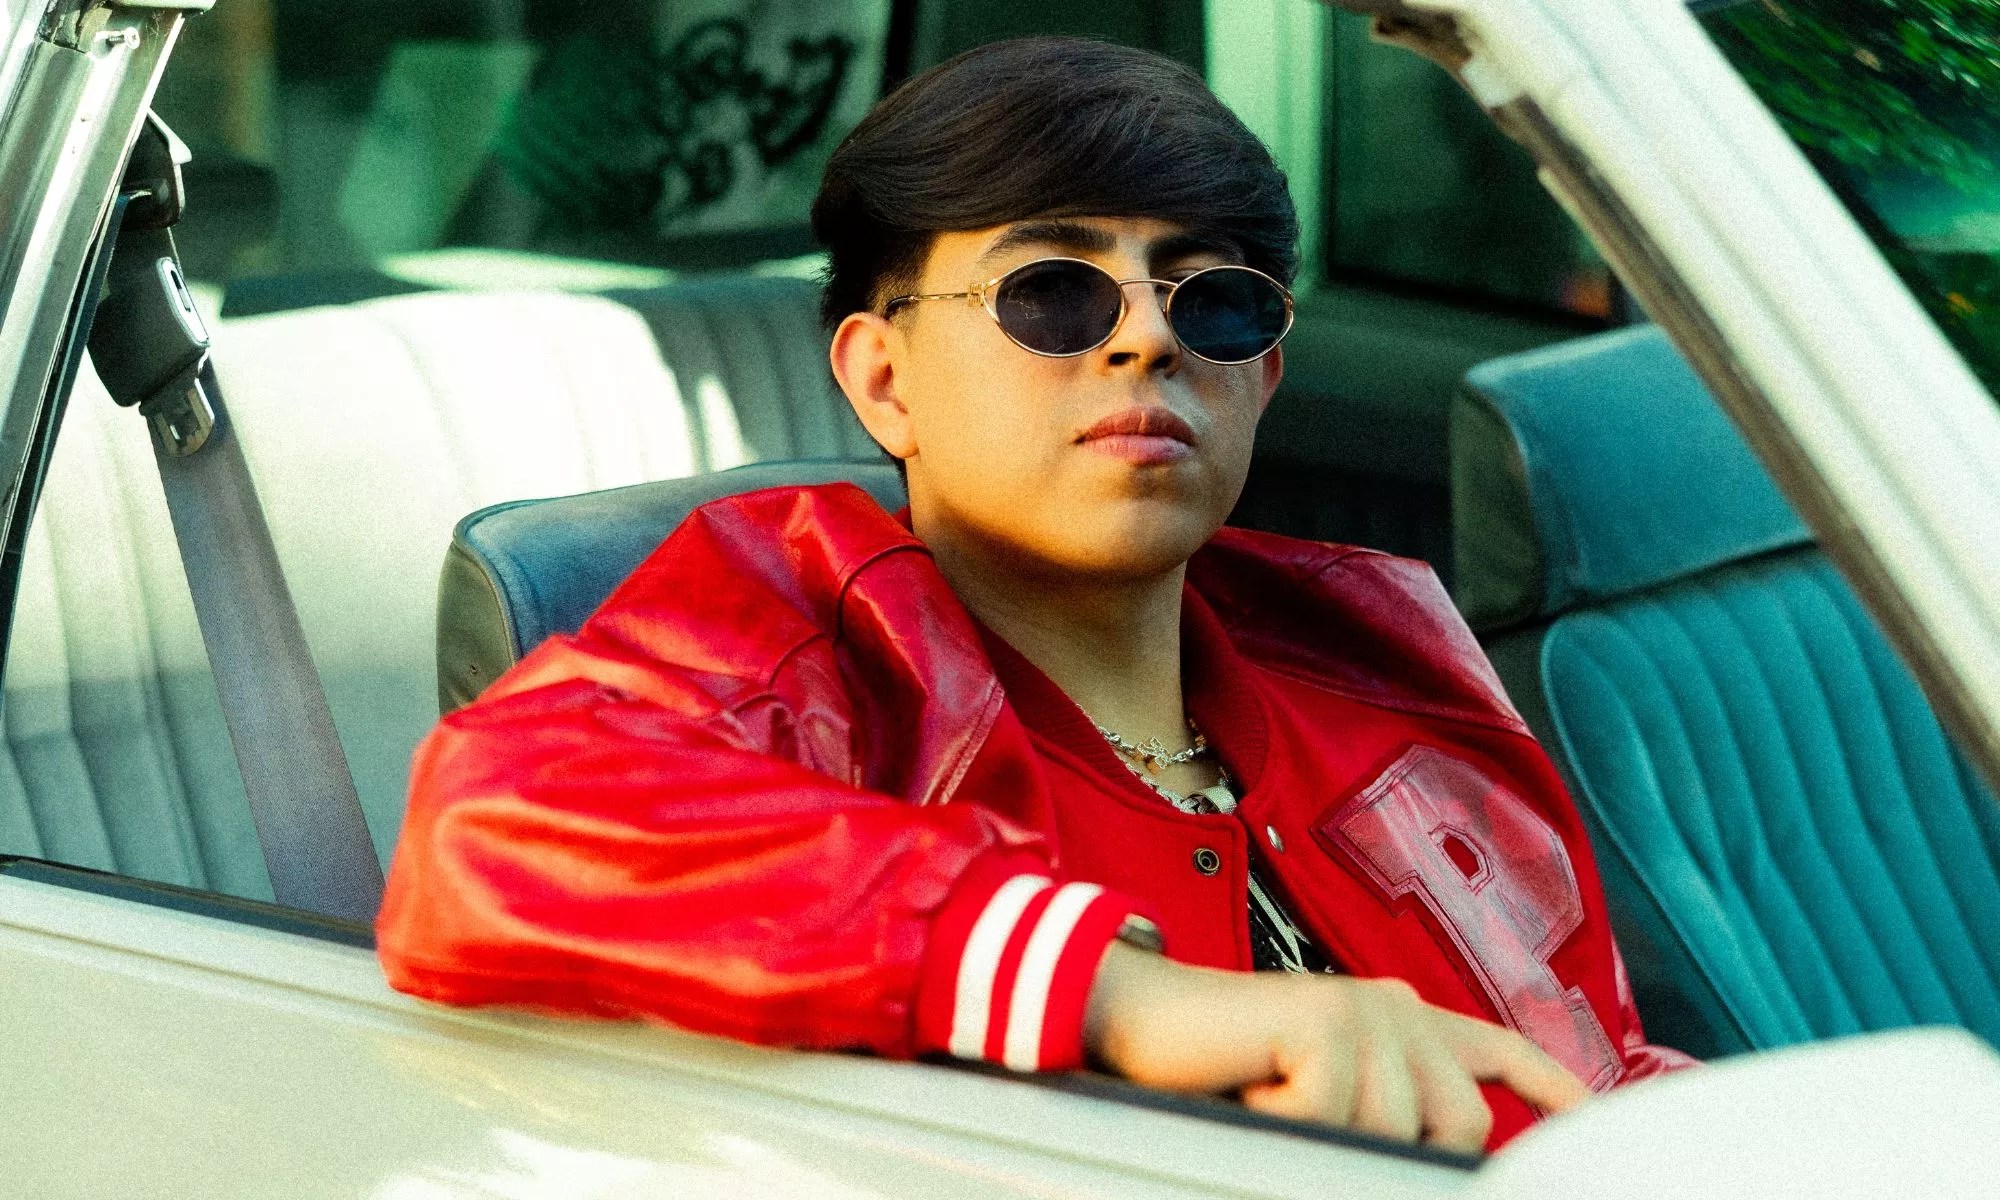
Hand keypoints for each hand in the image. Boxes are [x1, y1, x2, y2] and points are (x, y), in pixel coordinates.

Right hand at [1083, 942, 1589, 1152]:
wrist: (1136, 1018)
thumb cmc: (1220, 1069)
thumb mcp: (1320, 1092)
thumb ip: (1385, 1106)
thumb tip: (1438, 1155)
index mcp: (1399, 1017)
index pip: (1497, 1051)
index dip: (1551, 1089)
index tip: (1592, 1119)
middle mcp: (1396, 1006)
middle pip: (1459, 1125)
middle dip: (1395, 1151)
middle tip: (1306, 1126)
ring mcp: (1366, 1009)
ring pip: (1397, 1131)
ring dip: (1325, 1139)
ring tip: (1272, 1102)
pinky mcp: (1328, 1021)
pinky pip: (1338, 1118)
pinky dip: (1286, 1123)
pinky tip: (1253, 1090)